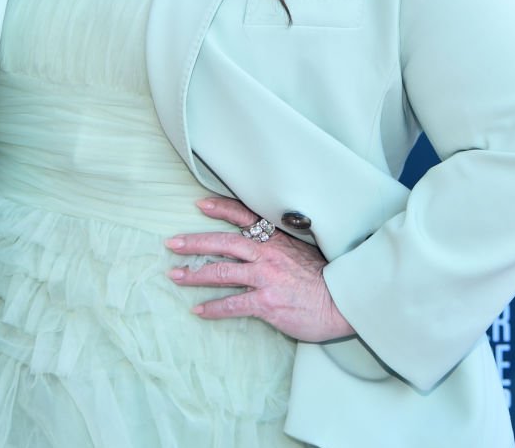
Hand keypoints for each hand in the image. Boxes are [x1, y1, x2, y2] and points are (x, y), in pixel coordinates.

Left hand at [165, 196, 354, 341]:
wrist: (341, 301)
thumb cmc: (324, 278)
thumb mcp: (303, 250)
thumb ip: (280, 245)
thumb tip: (263, 243)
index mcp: (276, 239)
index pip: (243, 217)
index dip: (220, 209)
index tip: (200, 205)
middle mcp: (266, 254)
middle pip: (223, 242)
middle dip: (194, 242)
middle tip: (173, 243)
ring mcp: (264, 278)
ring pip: (222, 271)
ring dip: (195, 274)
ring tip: (176, 276)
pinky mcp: (266, 303)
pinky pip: (232, 304)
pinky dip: (213, 308)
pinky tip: (198, 310)